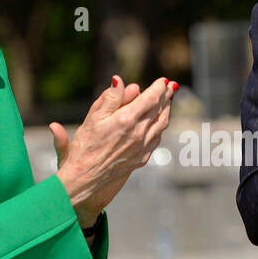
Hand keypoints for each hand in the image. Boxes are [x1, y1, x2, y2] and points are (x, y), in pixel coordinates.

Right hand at [51, 75, 176, 226]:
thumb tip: (120, 80)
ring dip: (167, 111)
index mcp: (127, 119)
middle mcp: (139, 133)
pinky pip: (157, 138)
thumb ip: (109, 98)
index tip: (164, 80)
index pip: (150, 98)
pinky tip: (159, 123)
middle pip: (159, 110)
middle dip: (166, 96)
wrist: (86, 177)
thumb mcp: (93, 117)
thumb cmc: (85, 146)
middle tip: (172, 86)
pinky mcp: (142, 158)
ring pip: (162, 124)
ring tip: (168, 102)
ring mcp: (143, 147)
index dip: (159, 87)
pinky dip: (160, 127)